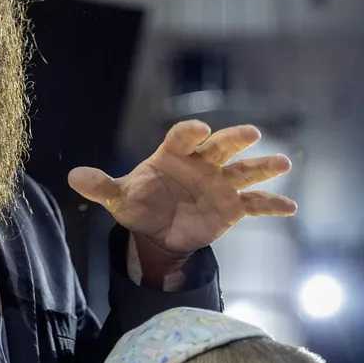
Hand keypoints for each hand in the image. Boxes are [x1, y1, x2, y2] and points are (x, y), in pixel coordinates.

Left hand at [69, 120, 296, 274]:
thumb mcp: (118, 198)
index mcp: (172, 155)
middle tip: (251, 134)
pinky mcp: (232, 207)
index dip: (189, 133)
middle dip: (233, 140)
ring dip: (262, 167)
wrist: (157, 232)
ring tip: (282, 163)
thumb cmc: (139, 205)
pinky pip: (254, 204)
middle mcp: (200, 164)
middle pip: (219, 147)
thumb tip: (73, 177)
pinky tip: (290, 207)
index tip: (198, 130)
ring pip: (243, 171)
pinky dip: (271, 205)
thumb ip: (101, 187)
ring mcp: (219, 184)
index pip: (181, 138)